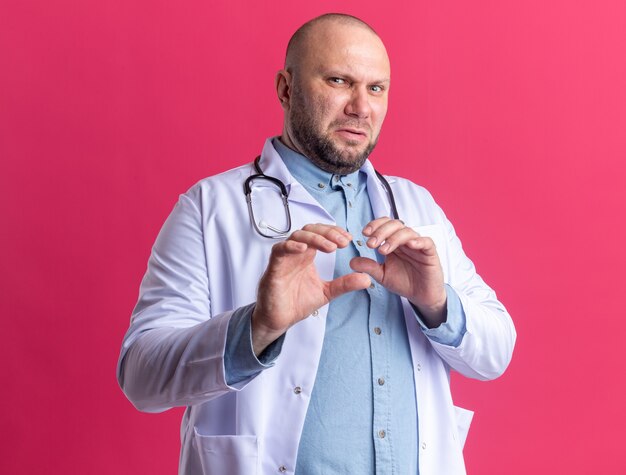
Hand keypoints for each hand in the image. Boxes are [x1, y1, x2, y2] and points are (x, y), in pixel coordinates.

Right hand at [252, 224, 370, 354]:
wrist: (279, 320)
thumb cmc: (297, 302)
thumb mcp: (327, 292)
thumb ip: (344, 284)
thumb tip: (366, 279)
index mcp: (308, 256)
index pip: (320, 234)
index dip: (334, 232)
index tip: (349, 239)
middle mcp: (296, 253)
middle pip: (310, 230)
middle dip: (328, 232)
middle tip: (343, 241)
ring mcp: (284, 258)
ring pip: (297, 236)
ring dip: (315, 238)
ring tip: (331, 247)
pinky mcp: (274, 267)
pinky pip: (279, 250)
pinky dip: (291, 246)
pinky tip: (305, 249)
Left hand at [350, 217, 446, 326]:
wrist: (420, 296)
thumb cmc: (403, 282)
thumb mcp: (381, 275)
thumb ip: (368, 267)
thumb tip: (352, 261)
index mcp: (394, 242)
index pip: (385, 225)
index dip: (375, 225)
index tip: (364, 233)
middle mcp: (405, 240)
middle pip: (394, 225)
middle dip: (381, 231)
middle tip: (371, 243)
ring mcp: (418, 245)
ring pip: (407, 232)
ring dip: (393, 238)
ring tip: (382, 250)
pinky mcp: (430, 253)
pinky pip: (426, 242)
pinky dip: (418, 241)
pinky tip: (409, 245)